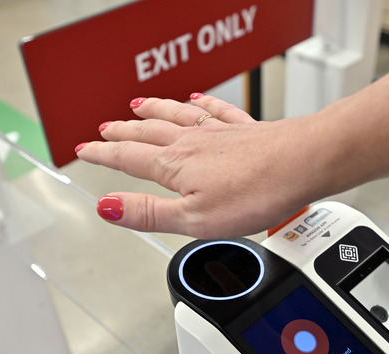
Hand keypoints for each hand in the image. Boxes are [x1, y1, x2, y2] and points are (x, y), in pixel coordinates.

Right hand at [76, 94, 316, 237]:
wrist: (303, 164)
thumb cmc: (256, 193)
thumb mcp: (194, 219)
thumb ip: (149, 213)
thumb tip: (107, 207)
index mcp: (176, 167)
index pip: (129, 159)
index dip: (103, 156)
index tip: (85, 151)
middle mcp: (194, 143)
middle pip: (149, 133)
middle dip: (123, 132)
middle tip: (104, 129)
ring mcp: (220, 133)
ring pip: (177, 116)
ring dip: (154, 110)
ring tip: (137, 105)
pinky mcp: (246, 130)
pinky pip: (216, 111)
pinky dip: (201, 104)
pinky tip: (196, 99)